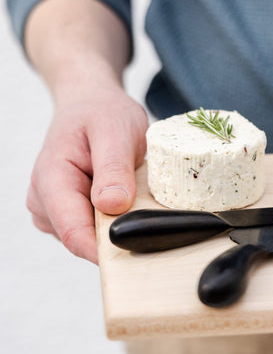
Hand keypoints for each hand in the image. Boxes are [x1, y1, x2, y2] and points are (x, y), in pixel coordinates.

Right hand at [26, 86, 147, 262]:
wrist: (90, 104)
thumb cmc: (101, 113)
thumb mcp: (115, 130)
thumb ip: (113, 167)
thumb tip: (112, 205)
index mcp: (51, 179)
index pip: (75, 232)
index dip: (107, 249)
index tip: (140, 249)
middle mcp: (44, 201)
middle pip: (85, 239)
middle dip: (118, 232)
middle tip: (147, 205)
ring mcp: (54, 210)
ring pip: (93, 237)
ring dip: (118, 223)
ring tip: (131, 189)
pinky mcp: (69, 214)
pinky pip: (97, 230)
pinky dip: (115, 218)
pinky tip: (123, 195)